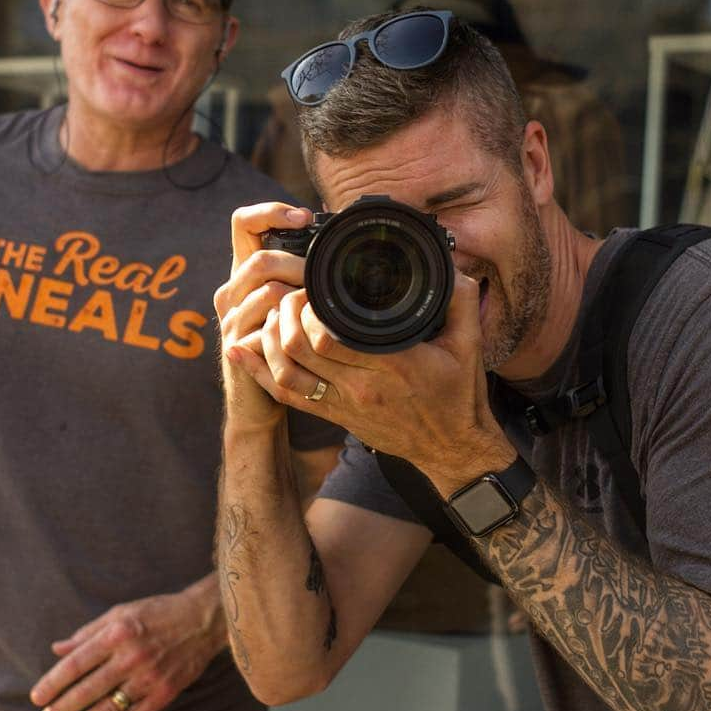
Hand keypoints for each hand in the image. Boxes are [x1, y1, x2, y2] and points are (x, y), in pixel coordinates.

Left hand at [29, 579, 225, 710]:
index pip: (76, 664)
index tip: (37, 698)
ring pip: (109, 708)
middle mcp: (131, 656)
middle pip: (88, 689)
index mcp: (117, 633)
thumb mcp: (121, 612)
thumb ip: (88, 633)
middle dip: (63, 708)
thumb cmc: (158, 613)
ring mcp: (149, 676)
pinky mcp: (166, 692)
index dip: (53, 683)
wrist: (203, 619)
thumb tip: (58, 649)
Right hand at [214, 202, 311, 431]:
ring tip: (322, 309)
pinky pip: (267, 328)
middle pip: (259, 258)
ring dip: (300, 298)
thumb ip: (304, 274)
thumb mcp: (291, 304)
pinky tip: (310, 334)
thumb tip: (341, 242)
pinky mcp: (237, 345)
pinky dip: (293, 329)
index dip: (270, 212)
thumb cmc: (285, 347)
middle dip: (299, 265)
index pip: (243, 222)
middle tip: (324, 280)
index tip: (303, 217)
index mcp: (245, 273)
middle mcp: (231, 291)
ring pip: (267, 291)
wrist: (259, 398)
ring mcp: (231, 319)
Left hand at [237, 269, 515, 495]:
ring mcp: (344, 405)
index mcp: (392, 365)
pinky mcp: (334, 417)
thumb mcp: (468, 343)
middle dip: (286, 314)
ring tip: (276, 314)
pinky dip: (258, 372)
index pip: (328, 337)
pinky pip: (286, 395)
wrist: (452, 448)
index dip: (310, 309)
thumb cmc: (459, 394)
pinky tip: (242, 351)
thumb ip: (460, 298)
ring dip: (270, 339)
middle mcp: (361, 387)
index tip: (312, 287)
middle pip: (298, 349)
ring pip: (285, 371)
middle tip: (292, 293)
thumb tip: (446, 262)